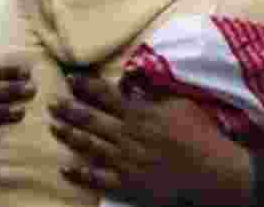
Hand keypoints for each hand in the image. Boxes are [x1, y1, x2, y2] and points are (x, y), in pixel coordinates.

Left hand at [49, 75, 253, 206]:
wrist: (213, 172)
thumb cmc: (201, 135)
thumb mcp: (180, 104)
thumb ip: (154, 93)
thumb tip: (135, 79)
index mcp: (140, 114)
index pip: (106, 95)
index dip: (86, 86)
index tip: (70, 79)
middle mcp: (128, 135)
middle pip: (91, 120)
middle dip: (68, 109)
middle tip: (50, 102)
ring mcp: (125, 161)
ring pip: (89, 146)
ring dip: (68, 136)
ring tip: (52, 127)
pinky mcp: (128, 184)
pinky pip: (97, 179)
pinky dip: (79, 173)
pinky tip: (65, 168)